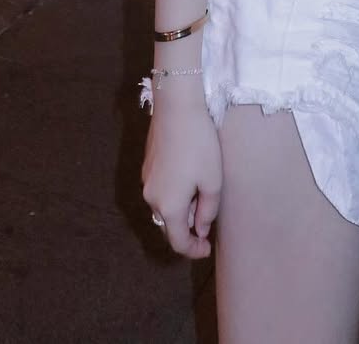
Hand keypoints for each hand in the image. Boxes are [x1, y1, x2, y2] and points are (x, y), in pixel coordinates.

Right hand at [141, 97, 222, 258]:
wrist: (177, 108)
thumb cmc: (199, 145)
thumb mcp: (212, 181)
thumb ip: (207, 211)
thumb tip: (200, 228)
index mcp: (169, 207)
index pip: (177, 241)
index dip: (193, 250)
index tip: (207, 248)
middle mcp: (152, 198)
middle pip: (168, 225)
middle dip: (187, 228)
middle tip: (207, 222)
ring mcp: (146, 181)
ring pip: (164, 207)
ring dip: (181, 210)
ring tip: (201, 196)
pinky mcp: (147, 165)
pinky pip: (160, 190)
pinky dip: (174, 195)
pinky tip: (189, 179)